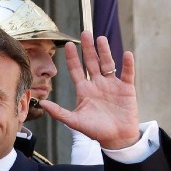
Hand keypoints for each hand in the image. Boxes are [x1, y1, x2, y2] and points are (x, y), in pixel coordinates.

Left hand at [39, 31, 139, 149]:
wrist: (116, 138)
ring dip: (105, 52)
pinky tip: (126, 54)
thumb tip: (42, 103)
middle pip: (91, 62)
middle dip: (88, 48)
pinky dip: (127, 64)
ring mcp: (112, 85)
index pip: (76, 70)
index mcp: (84, 90)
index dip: (72, 58)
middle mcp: (97, 84)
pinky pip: (127, 73)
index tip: (68, 44)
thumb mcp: (74, 121)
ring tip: (101, 39)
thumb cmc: (95, 130)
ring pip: (108, 64)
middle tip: (85, 32)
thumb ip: (59, 112)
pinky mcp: (126, 89)